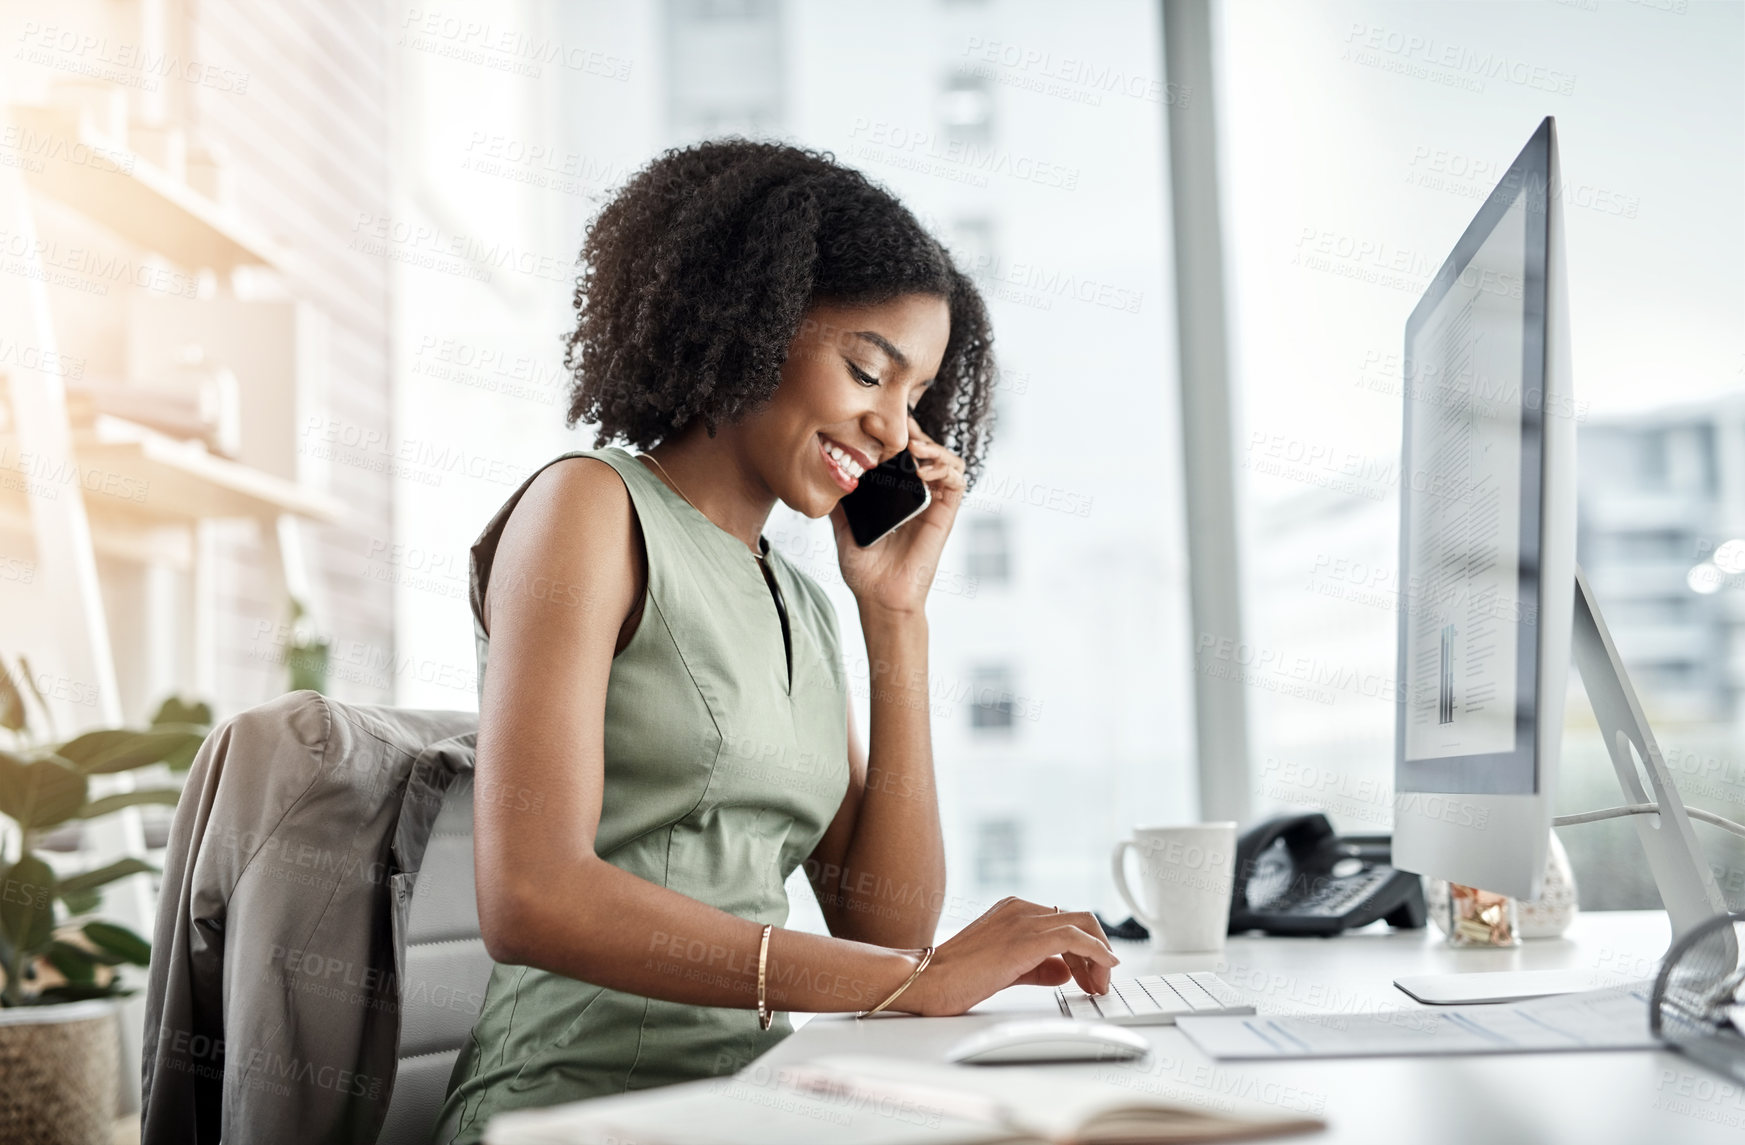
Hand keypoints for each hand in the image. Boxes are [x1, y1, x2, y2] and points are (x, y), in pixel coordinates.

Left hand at [829, 414, 967, 618]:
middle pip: (927, 450)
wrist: (879, 596)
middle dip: (917, 434)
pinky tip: (924, 470)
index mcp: (895, 495)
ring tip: (914, 447)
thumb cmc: (864, 569)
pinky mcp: (945, 515)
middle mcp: (917, 496)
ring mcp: (933, 504)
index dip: (898, 435)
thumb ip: (839, 502)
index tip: (881, 424)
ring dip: (934, 447)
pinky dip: (946, 467)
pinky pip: (957, 482)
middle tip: (901, 427)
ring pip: (948, 461)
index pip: (904, 455)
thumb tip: (823, 476)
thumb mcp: (843, 527)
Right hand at [893, 898, 1118, 1017]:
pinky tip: (1104, 969)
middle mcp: (1021, 908)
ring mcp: (1023, 920)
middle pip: (1080, 920)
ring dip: (1100, 956)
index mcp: (1014, 910)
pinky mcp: (1025, 939)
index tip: (1091, 975)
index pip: (1065, 921)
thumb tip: (1065, 971)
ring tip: (1099, 985)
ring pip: (1083, 925)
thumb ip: (1038, 966)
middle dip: (1098, 952)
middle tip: (1100, 982)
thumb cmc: (956, 977)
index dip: (1085, 949)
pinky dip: (1097, 952)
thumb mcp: (1007, 969)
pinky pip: (1075, 938)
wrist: (928, 980)